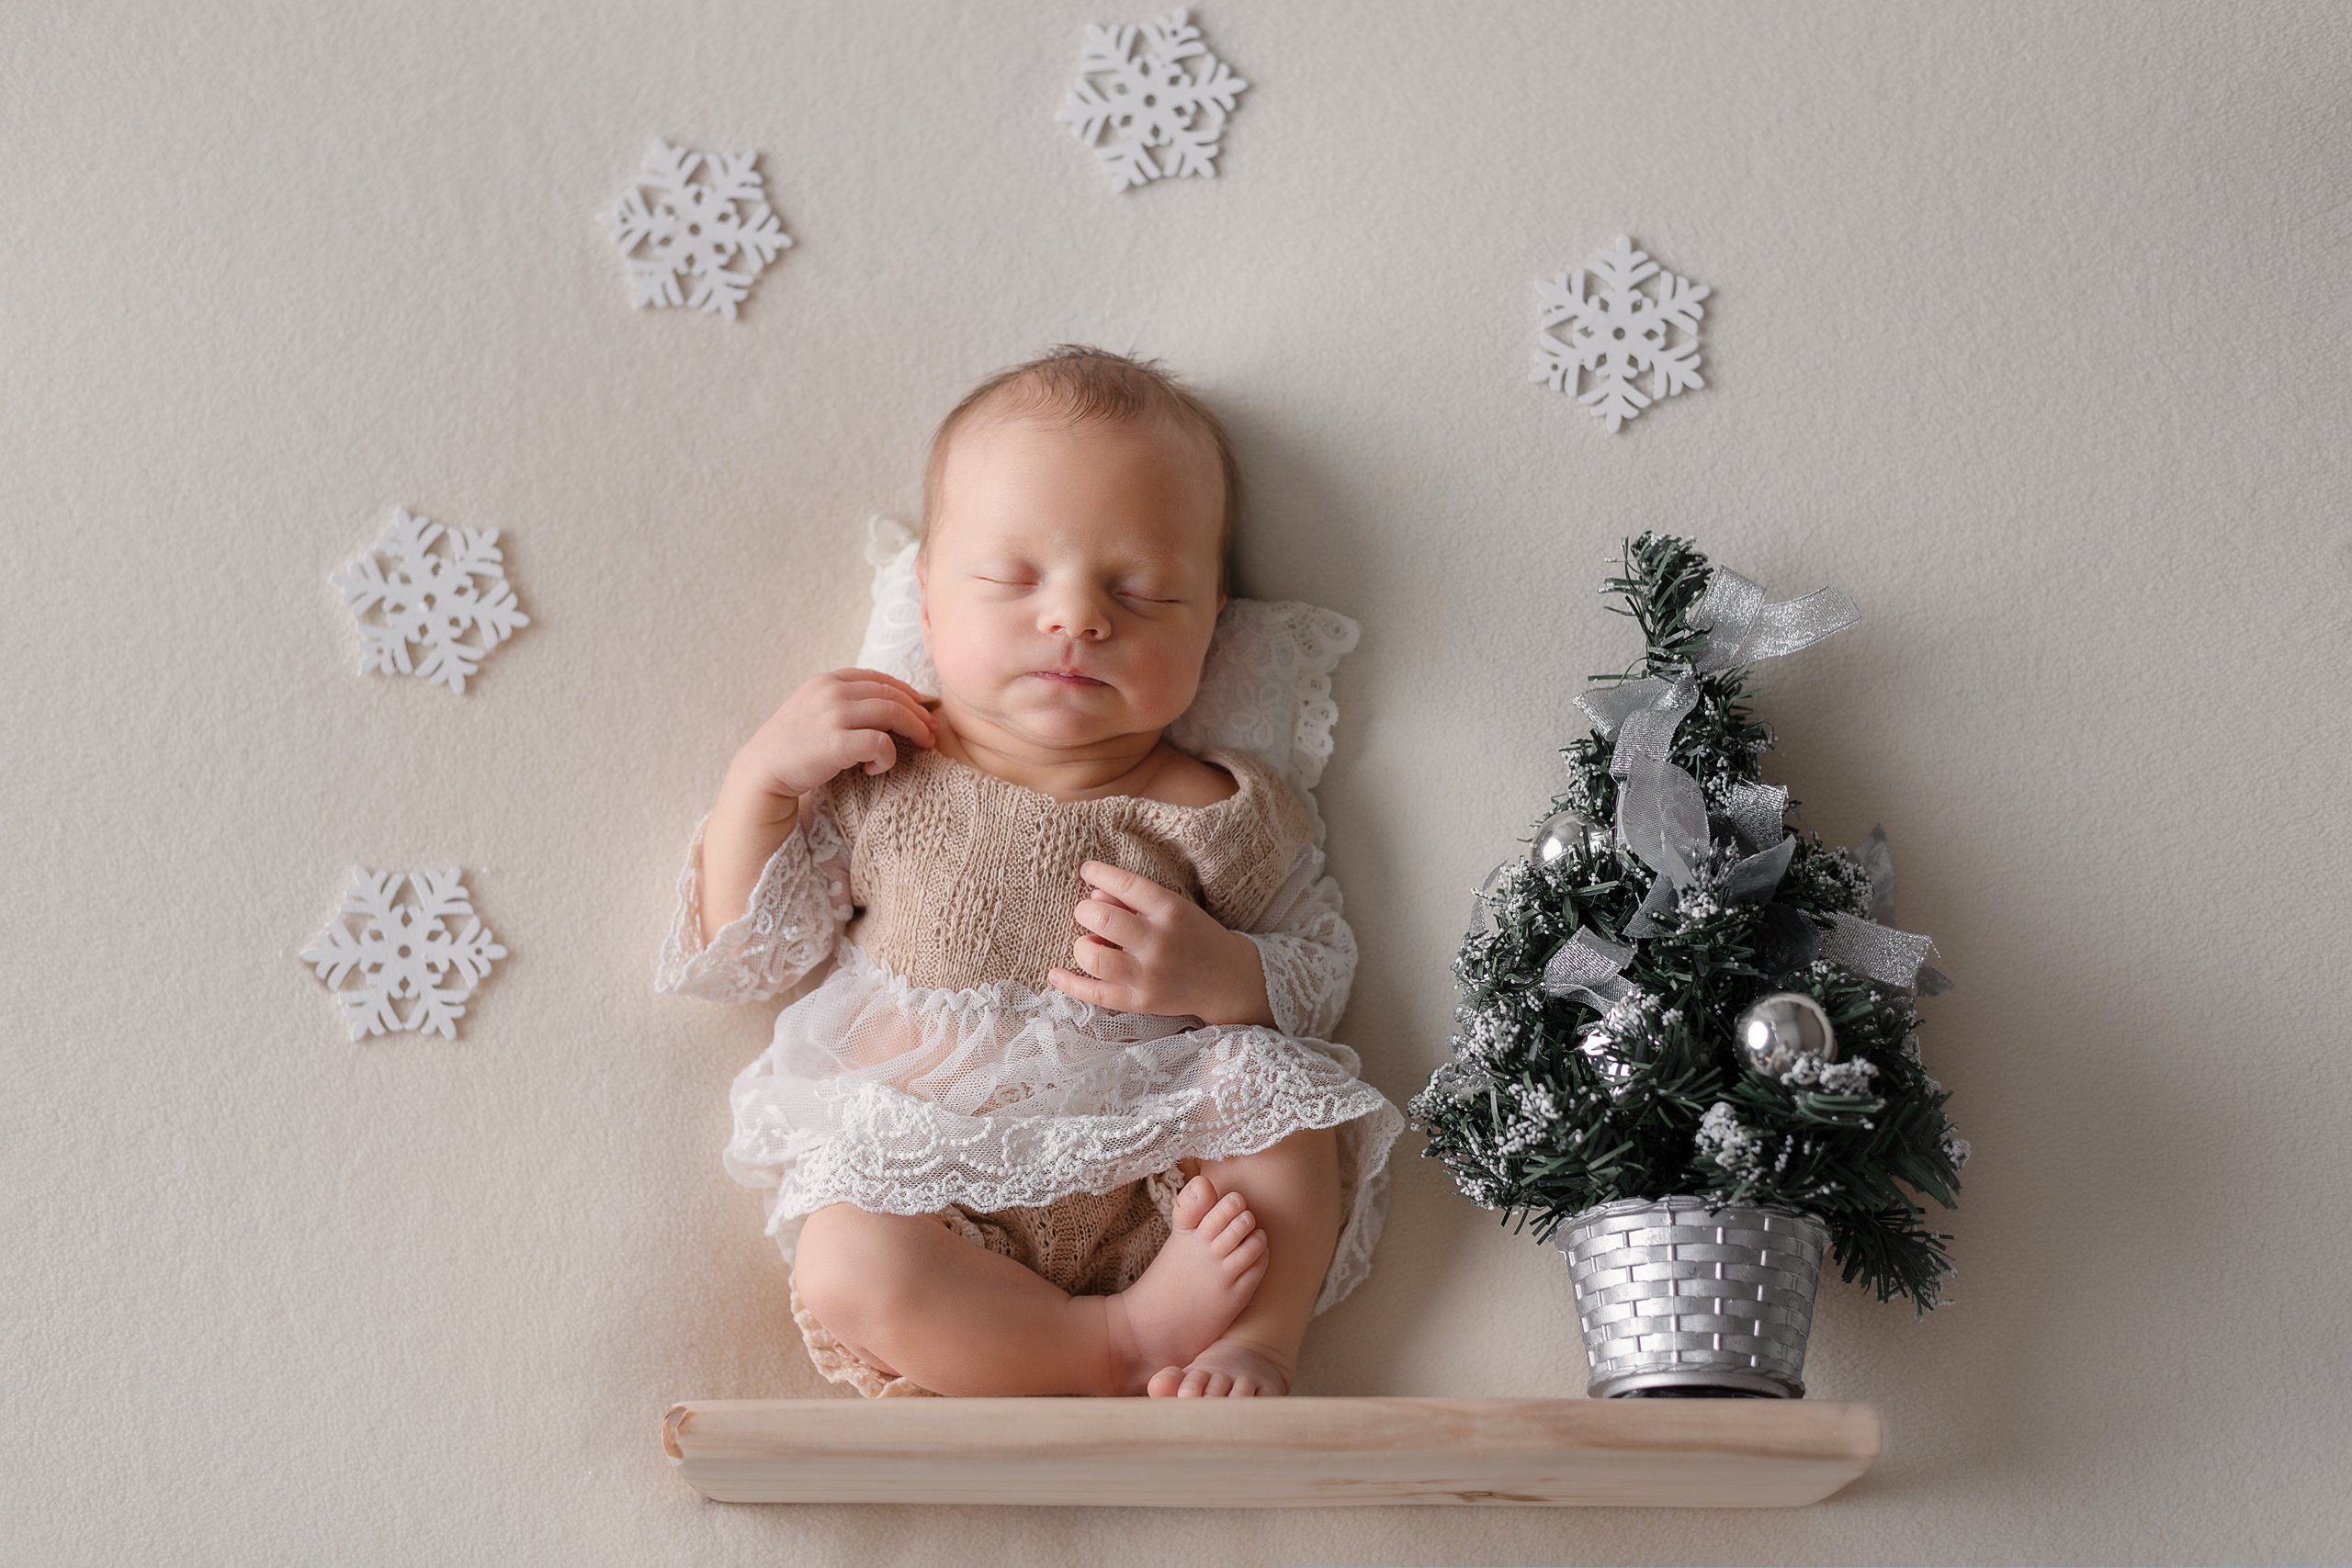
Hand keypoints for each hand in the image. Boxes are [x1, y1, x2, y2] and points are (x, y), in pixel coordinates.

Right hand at [698, 669, 933, 944]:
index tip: (921, 707)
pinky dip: (888, 756)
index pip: (878, 678)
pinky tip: (877, 767)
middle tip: (931, 731)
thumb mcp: (815, 708)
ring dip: (913, 729)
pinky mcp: (835, 743)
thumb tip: (889, 704)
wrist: (763, 771)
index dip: (906, 691)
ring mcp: (832, 715)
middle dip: (918, 712)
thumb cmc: (795, 744)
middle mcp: (830, 692)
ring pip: (892, 713)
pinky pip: (880, 743)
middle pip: (891, 694)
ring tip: (922, 745)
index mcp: (828, 680)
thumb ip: (844, 700)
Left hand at [1048, 862, 1275, 1026]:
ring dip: (1082, 945)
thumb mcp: (1176, 907)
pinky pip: (1095, 994)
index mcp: (1171, 910)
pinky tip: (1055, 973)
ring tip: (1092, 943)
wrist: (1227, 979)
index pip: (1125, 883)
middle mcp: (1159, 942)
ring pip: (1093, 957)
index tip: (1087, 869)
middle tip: (1090, 912)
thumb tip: (1094, 893)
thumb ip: (1136, 898)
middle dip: (1086, 910)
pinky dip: (1069, 984)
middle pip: (1102, 918)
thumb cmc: (1195, 936)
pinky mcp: (1140, 1002)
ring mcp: (1148, 976)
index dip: (1098, 873)